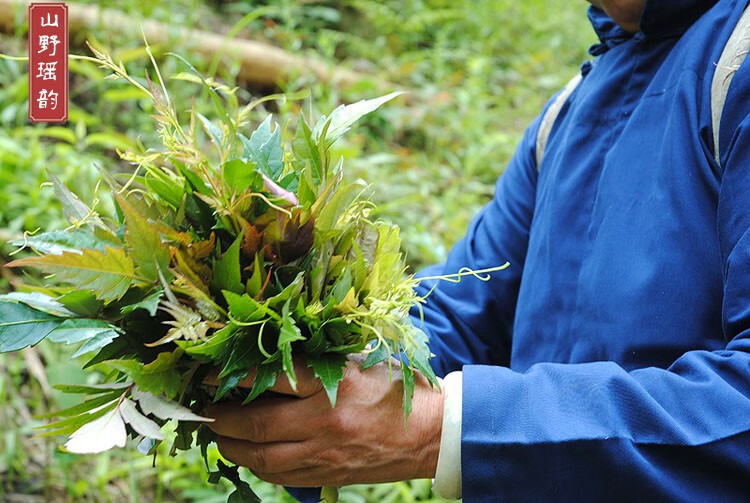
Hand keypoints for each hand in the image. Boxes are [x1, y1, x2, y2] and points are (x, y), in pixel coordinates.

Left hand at [204, 354, 443, 486]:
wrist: (431, 433)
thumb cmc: (395, 389)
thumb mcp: (358, 364)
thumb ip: (318, 364)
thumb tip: (271, 362)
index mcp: (335, 384)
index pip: (272, 379)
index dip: (235, 376)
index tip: (211, 374)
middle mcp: (326, 421)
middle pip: (258, 426)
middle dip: (222, 420)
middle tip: (204, 411)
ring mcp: (326, 453)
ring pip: (264, 458)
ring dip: (233, 447)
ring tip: (219, 436)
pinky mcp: (328, 476)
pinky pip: (281, 476)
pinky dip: (257, 466)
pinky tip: (249, 455)